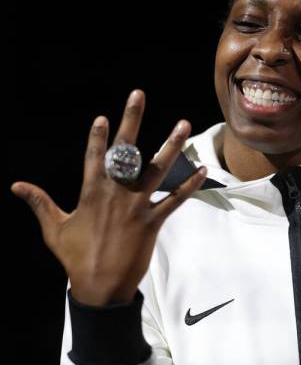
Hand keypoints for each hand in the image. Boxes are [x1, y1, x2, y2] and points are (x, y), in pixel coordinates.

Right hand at [11, 90, 206, 305]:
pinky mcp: (153, 220)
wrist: (100, 286)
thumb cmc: (76, 257)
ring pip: (157, 168)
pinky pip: (175, 199)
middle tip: (138, 95)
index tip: (104, 116)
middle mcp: (116, 193)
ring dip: (171, 145)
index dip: (98, 135)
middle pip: (125, 150)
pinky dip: (190, 185)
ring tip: (183, 124)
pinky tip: (202, 170)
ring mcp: (136, 205)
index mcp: (91, 192)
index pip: (94, 155)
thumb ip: (40, 203)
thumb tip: (16, 185)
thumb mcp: (54, 229)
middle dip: (131, 120)